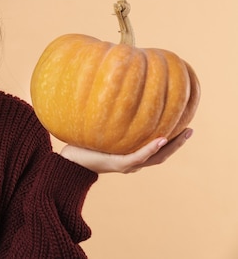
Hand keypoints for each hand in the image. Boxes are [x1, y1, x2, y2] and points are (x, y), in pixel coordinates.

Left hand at [59, 128, 193, 173]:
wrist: (68, 161)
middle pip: (162, 154)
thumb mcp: (99, 129)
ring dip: (171, 146)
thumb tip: (112, 94)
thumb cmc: (81, 143)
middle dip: (178, 143)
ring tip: (183, 133)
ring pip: (155, 157)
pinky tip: (160, 139)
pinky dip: (150, 149)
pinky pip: (138, 157)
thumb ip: (109, 119)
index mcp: (130, 154)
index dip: (171, 139)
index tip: (182, 124)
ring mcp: (126, 165)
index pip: (156, 148)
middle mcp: (132, 162)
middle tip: (190, 129)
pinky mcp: (118, 165)